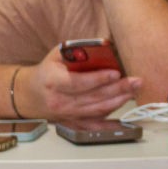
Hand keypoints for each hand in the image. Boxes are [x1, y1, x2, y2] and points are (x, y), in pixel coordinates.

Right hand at [21, 45, 141, 119]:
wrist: (31, 95)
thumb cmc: (48, 71)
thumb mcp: (57, 54)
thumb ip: (78, 49)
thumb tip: (105, 44)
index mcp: (52, 81)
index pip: (77, 82)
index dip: (97, 79)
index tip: (115, 73)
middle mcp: (59, 101)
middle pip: (93, 97)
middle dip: (118, 89)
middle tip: (136, 81)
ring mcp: (67, 115)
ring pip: (98, 110)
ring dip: (119, 101)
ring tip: (135, 91)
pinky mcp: (74, 123)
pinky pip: (95, 124)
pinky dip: (111, 124)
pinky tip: (127, 120)